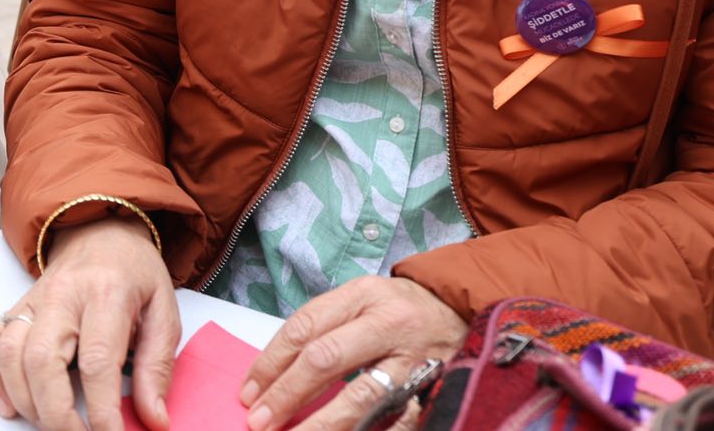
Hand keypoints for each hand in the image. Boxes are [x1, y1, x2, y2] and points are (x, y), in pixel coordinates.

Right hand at [0, 216, 178, 430]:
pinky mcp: (13, 308)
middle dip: (56, 413)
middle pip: (42, 360)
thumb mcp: (164, 312)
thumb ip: (158, 367)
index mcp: (106, 294)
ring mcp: (31, 301)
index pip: (96, 360)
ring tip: (50, 422)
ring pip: (10, 355)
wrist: (101, 231)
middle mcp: (62, 296)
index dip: (101, 409)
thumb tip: (154, 419)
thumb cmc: (136, 275)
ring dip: (25, 400)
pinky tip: (8, 404)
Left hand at [241, 277, 465, 430]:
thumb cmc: (401, 309)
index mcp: (363, 295)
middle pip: (325, 358)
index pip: (304, 327)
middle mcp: (388, 323)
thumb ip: (325, 329)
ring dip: (321, 423)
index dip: (271, 362)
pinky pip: (395, 419)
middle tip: (258, 420)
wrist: (465, 311)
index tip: (248, 391)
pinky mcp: (436, 389)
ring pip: (360, 395)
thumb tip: (275, 374)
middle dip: (287, 394)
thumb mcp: (362, 301)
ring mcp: (414, 358)